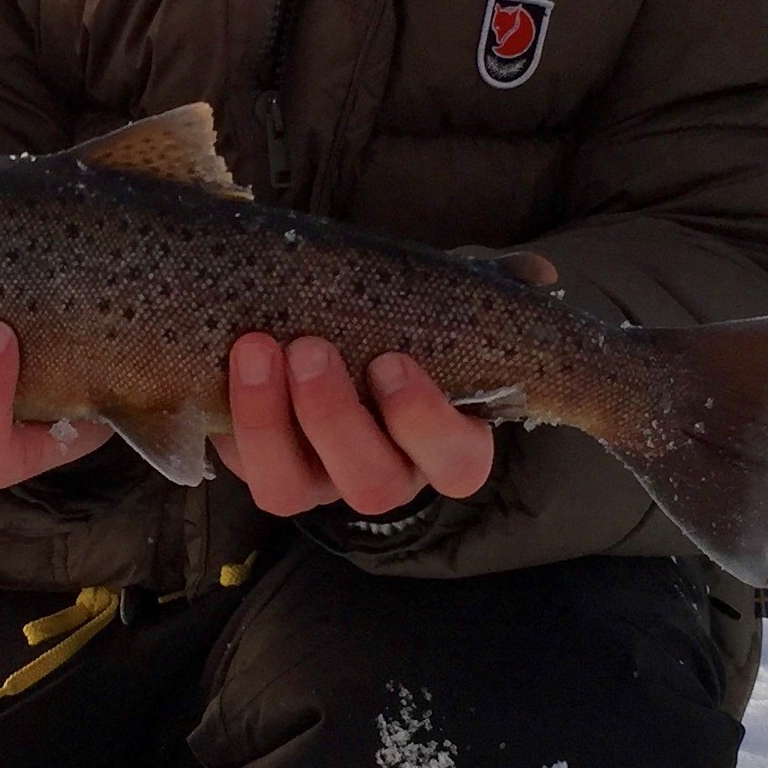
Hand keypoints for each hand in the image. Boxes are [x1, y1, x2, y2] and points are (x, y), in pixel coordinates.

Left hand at [208, 253, 553, 518]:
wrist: (333, 325)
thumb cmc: (406, 323)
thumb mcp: (446, 300)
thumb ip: (488, 286)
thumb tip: (539, 277)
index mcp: (446, 443)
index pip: (456, 464)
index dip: (424, 423)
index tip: (393, 362)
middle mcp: (386, 473)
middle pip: (370, 483)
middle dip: (335, 417)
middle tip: (310, 348)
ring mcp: (319, 477)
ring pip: (292, 489)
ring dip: (269, 422)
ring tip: (255, 348)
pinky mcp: (262, 463)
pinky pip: (240, 467)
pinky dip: (231, 417)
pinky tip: (228, 359)